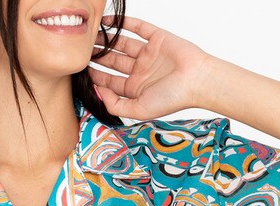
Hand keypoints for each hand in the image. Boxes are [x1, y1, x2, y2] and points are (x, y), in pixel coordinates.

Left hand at [89, 15, 213, 119]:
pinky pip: (138, 28)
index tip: (82, 70)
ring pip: (122, 45)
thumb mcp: (138, 110)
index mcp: (136, 89)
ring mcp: (148, 54)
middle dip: (98, 57)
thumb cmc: (171, 98)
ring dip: (107, 40)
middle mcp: (141, 71)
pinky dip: (123, 23)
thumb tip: (97, 93)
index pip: (110, 82)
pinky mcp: (157, 38)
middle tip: (83, 50)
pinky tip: (109, 21)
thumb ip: (115, 105)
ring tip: (91, 35)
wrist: (197, 81)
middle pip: (113, 62)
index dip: (96, 76)